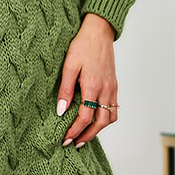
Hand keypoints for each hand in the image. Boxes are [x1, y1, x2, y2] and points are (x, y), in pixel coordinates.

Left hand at [56, 13, 117, 147]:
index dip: (74, 131)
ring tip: (85, 135)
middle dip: (87, 136)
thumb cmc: (82, 45)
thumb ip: (65, 89)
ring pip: (110, 117)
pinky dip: (106, 118)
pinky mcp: (114, 84)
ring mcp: (112, 87)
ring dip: (99, 129)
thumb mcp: (68, 65)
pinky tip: (97, 118)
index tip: (65, 139)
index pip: (85, 117)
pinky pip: (114, 107)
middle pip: (100, 122)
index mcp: (92, 85)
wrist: (99, 30)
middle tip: (75, 143)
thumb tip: (60, 111)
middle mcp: (105, 89)